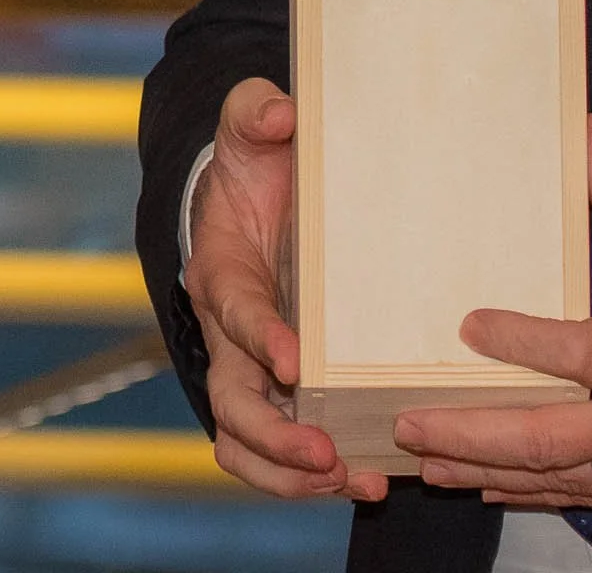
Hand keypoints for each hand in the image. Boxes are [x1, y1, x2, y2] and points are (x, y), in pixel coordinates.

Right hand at [184, 76, 388, 501]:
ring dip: (293, 473)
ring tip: (354, 481)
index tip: (293, 359)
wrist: (252, 185)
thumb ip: (255, 110)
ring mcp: (252, 360)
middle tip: (328, 456)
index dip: (260, 337)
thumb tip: (279, 114)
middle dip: (277, 438)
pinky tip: (368, 477)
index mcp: (223, 271)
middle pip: (234, 403)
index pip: (236, 313)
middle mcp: (231, 329)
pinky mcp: (281, 376)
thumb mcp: (250, 120)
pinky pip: (282, 441)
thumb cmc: (254, 158)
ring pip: (249, 440)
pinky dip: (312, 470)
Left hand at [392, 116, 591, 507]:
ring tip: (429, 462)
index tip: (468, 328)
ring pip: (563, 479)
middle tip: (412, 424)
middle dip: (473, 434)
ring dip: (491, 472)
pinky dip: (539, 493)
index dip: (522, 343)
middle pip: (552, 437)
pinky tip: (495, 483)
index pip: (580, 354)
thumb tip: (585, 136)